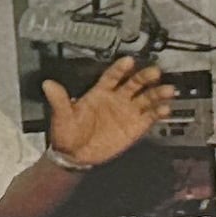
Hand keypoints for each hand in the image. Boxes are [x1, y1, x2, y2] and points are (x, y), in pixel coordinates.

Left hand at [44, 54, 169, 169]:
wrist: (74, 155)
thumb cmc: (68, 133)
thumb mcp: (62, 115)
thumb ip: (59, 99)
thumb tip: (47, 84)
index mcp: (99, 92)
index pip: (112, 76)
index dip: (120, 68)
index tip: (129, 61)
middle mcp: (116, 99)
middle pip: (134, 83)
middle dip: (145, 77)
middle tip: (155, 72)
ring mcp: (127, 112)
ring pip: (146, 98)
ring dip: (157, 93)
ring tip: (168, 90)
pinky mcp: (135, 127)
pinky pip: (149, 117)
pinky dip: (158, 112)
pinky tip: (165, 109)